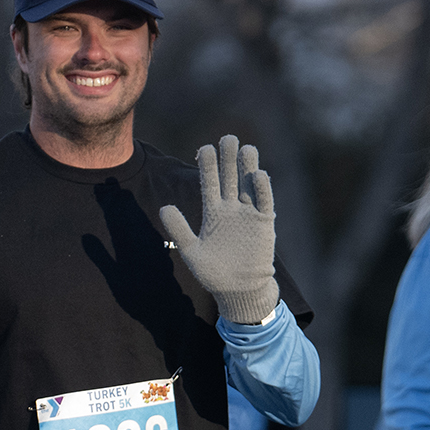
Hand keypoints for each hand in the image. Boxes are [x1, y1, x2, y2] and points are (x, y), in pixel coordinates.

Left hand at [156, 135, 278, 324]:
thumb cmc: (214, 274)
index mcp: (213, 213)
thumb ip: (179, 229)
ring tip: (246, 147)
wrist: (239, 291)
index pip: (209, 183)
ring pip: (248, 185)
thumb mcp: (192, 252)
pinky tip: (258, 175)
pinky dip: (262, 189)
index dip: (207, 166)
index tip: (204, 149)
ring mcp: (249, 215)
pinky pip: (264, 202)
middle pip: (230, 178)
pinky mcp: (264, 224)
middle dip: (228, 159)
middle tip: (228, 138)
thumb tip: (164, 207)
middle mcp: (232, 209)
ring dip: (248, 167)